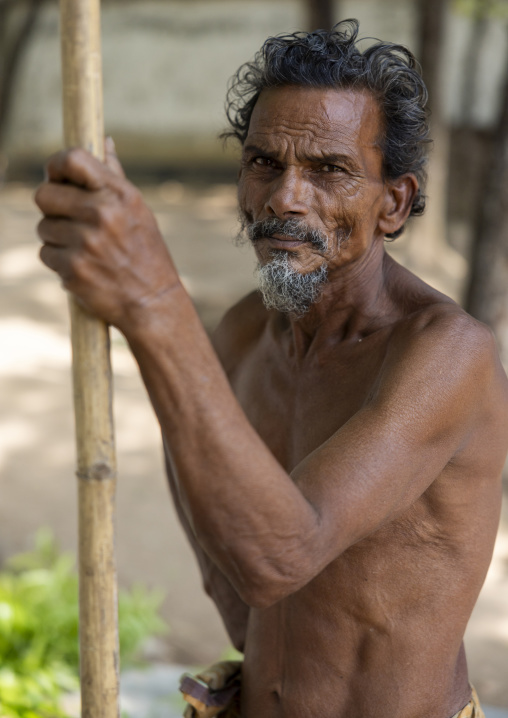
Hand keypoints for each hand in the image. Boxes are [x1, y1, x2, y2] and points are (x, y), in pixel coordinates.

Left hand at [35, 139, 179, 332]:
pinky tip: (81, 267)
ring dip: (56, 238)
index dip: (56, 165)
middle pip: (44, 194)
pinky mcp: (73, 269)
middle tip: (68, 220)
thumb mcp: (138, 212)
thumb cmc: (146, 255)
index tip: (56, 176)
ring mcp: (86, 243)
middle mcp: (102, 215)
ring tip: (82, 250)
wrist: (153, 303)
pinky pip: (46, 254)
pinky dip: (59, 262)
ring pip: (43, 228)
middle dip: (51, 207)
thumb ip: (114, 177)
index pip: (73, 159)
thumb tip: (104, 141)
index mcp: (120, 195)